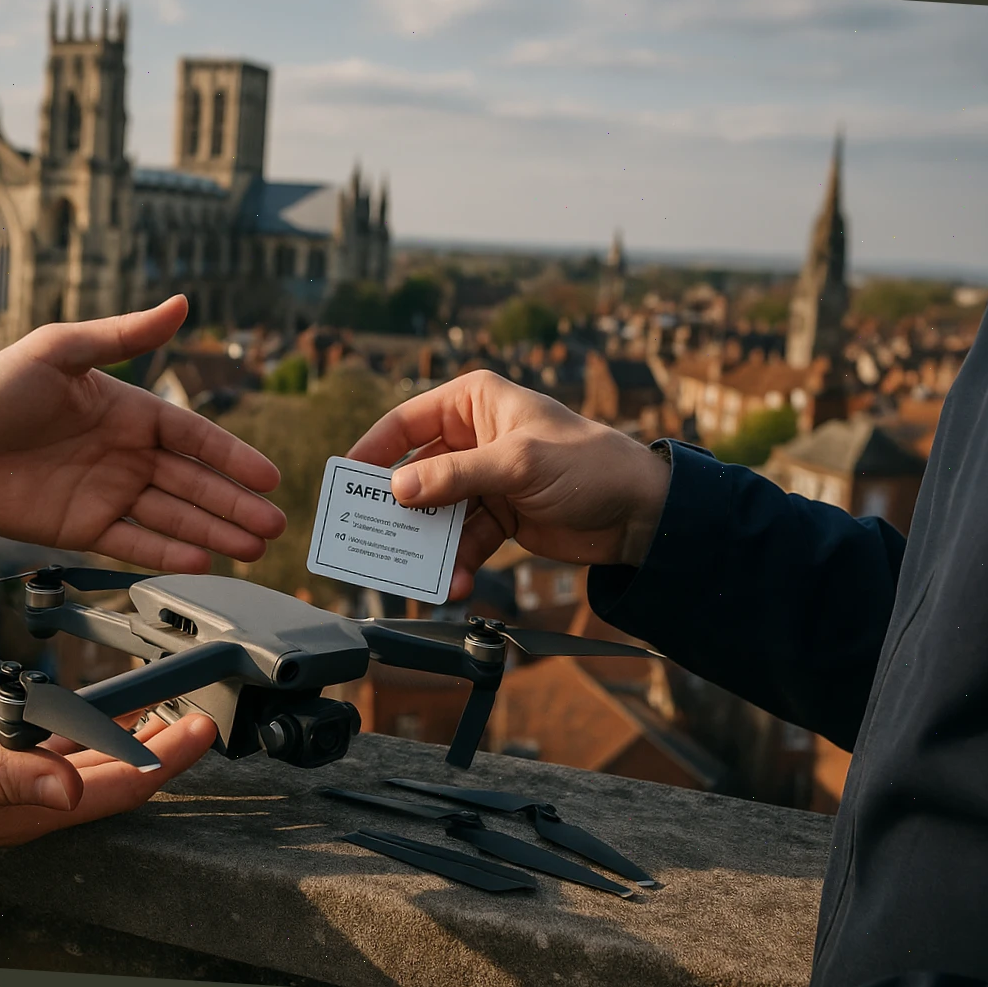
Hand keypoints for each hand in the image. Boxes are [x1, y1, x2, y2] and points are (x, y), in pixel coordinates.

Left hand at [0, 295, 285, 572]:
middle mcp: (125, 455)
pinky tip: (202, 560)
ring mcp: (107, 494)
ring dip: (214, 532)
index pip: (193, 437)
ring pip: (173, 517)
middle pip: (193, 484)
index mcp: (128, 410)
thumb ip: (123, 336)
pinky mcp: (82, 528)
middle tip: (274, 524)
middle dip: (235, 504)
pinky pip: (135, 542)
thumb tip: (182, 304)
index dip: (231, 457)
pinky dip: (167, 553)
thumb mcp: (60, 349)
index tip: (268, 475)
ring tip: (253, 548)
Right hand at [0, 711, 217, 888]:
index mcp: (27, 810)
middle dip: (165, 749)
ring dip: (131, 741)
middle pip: (118, 779)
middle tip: (199, 713)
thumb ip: (6, 777)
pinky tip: (87, 716)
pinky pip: (53, 755)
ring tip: (163, 710)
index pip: (121, 787)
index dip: (169, 759)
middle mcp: (28, 807)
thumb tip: (74, 786)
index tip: (205, 727)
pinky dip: (83, 733)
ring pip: (90, 767)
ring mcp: (9, 793)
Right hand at [347, 370, 669, 598]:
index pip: (407, 422)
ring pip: (436, 514)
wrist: (640, 512)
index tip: (346, 481)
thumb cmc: (588, 465)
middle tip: (373, 539)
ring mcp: (483, 480)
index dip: (373, 450)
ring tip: (423, 575)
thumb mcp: (517, 463)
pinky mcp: (497, 517)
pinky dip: (456, 563)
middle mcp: (472, 437)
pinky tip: (454, 583)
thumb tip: (398, 489)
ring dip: (429, 546)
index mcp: (474, 402)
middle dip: (399, 510)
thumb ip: (455, 476)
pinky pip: (462, 541)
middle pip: (415, 473)